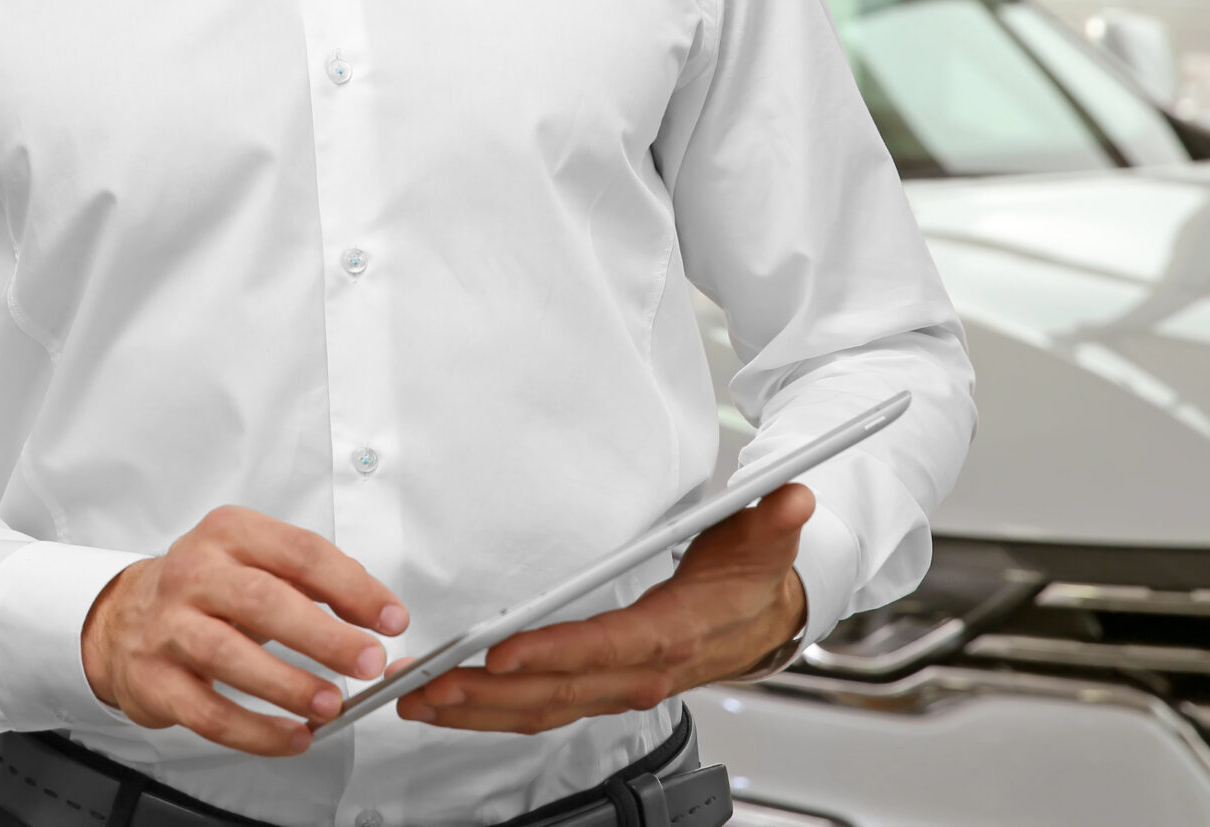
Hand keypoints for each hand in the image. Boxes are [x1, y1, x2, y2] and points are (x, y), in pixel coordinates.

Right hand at [81, 506, 408, 757]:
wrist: (124, 618)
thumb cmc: (205, 590)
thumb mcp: (253, 561)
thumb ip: (312, 579)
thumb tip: (375, 609)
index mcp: (229, 534)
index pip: (300, 553)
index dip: (352, 586)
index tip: (390, 617)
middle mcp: (195, 573)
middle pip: (264, 600)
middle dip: (324, 635)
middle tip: (368, 661)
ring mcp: (169, 626)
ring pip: (230, 655)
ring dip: (288, 684)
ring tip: (331, 704)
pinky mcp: (154, 679)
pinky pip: (208, 711)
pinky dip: (254, 731)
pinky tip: (291, 736)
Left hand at [397, 483, 813, 735]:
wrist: (763, 622)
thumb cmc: (750, 578)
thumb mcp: (767, 540)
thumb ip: (775, 520)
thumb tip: (793, 497)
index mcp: (671, 635)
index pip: (606, 648)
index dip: (553, 653)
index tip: (500, 652)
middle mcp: (639, 672)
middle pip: (556, 691)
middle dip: (488, 693)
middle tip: (428, 685)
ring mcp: (614, 688)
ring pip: (539, 709)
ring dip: (475, 710)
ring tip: (417, 700)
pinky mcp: (596, 690)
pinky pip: (538, 708)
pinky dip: (490, 711)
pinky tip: (447, 703)